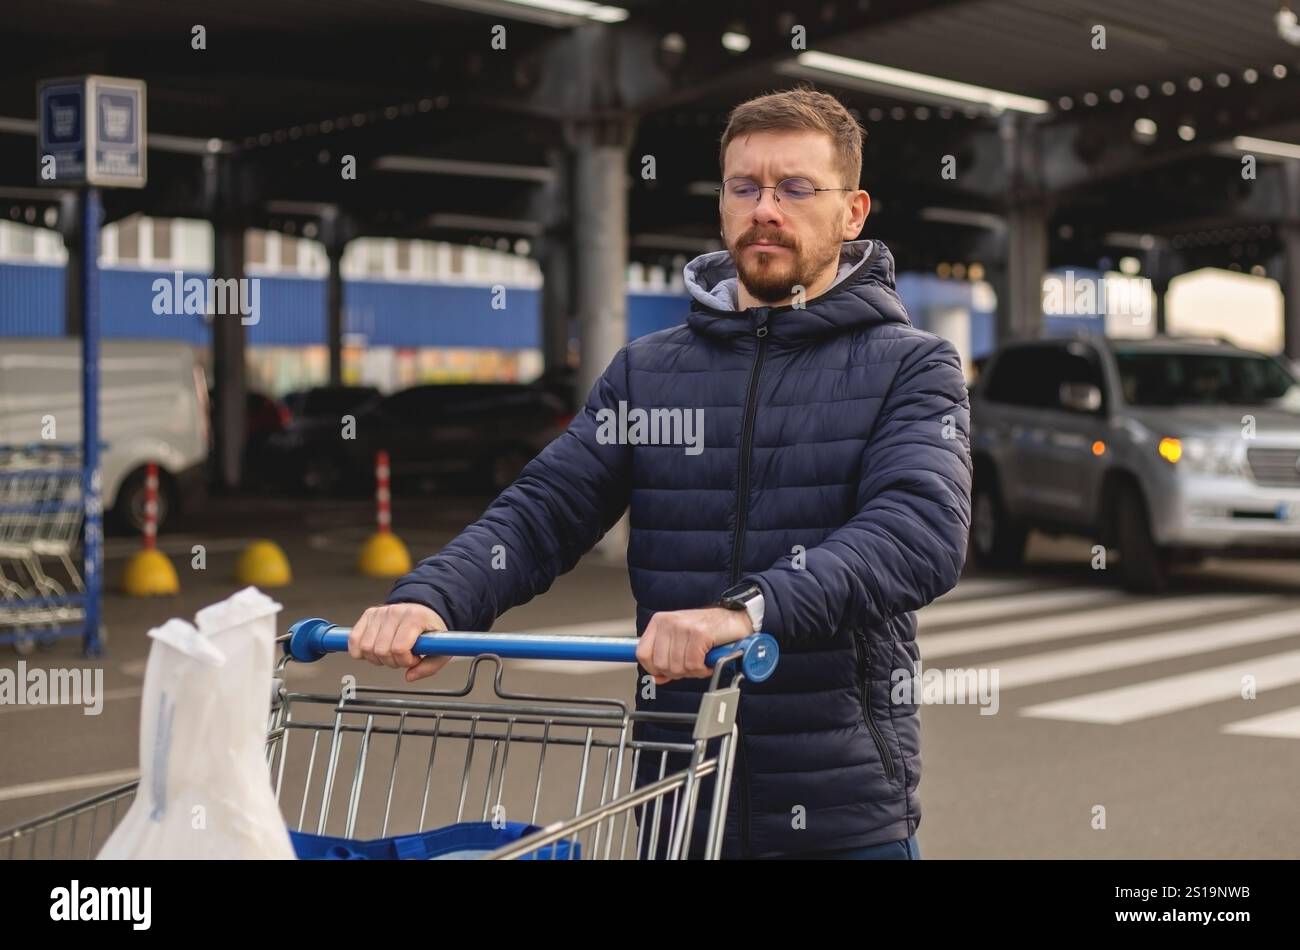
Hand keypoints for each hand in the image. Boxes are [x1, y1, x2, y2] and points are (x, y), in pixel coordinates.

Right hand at [348, 602, 451, 682]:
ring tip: (390, 653)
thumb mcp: (441, 649)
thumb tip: (410, 676)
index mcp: (416, 618)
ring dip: (377, 658)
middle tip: (402, 657)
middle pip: (381, 650)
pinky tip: (373, 651)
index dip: (405, 661)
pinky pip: (354, 639)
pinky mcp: (369, 614)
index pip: (399, 648)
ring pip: (366, 647)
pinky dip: (359, 651)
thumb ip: (429, 667)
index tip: (413, 659)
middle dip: (392, 662)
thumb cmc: (431, 629)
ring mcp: (380, 612)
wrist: (424, 609)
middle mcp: (396, 612)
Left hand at [636, 607, 752, 684]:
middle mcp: (669, 622)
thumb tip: (657, 678)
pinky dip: (702, 670)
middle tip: (690, 666)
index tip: (664, 672)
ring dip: (692, 671)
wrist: (735, 619)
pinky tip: (707, 662)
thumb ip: (666, 659)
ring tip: (701, 662)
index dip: (654, 669)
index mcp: (659, 622)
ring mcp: (684, 627)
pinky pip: (693, 665)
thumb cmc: (709, 630)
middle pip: (660, 664)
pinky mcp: (699, 634)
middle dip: (677, 672)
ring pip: (677, 667)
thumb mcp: (680, 642)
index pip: (642, 653)